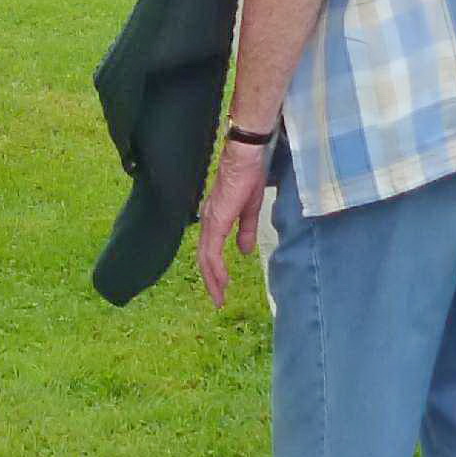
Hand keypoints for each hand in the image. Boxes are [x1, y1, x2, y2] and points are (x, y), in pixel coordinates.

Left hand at [196, 138, 272, 308]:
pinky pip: (213, 249)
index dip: (214, 270)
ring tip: (219, 295)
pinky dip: (215, 267)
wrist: (248, 157)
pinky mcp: (217, 219)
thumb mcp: (250, 209)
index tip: (222, 288)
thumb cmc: (250, 176)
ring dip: (212, 278)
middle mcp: (209, 220)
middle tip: (218, 299)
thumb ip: (245, 231)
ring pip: (206, 257)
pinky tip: (221, 279)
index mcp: (216, 218)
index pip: (210, 250)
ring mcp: (211, 220)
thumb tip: (244, 251)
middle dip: (211, 280)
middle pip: (204, 257)